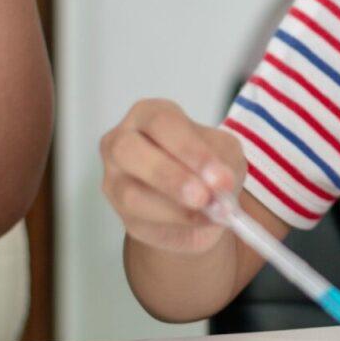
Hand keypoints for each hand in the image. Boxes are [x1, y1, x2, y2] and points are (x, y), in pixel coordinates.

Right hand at [101, 99, 248, 254]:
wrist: (200, 201)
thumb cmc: (206, 165)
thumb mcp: (225, 153)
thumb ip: (223, 164)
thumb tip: (220, 186)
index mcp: (149, 114)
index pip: (162, 123)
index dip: (191, 151)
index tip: (220, 178)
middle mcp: (122, 141)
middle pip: (128, 150)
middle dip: (170, 177)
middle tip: (204, 197)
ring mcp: (115, 179)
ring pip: (130, 194)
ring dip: (174, 209)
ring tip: (208, 214)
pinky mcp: (121, 214)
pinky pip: (141, 222)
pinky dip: (175, 226)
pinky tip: (198, 223)